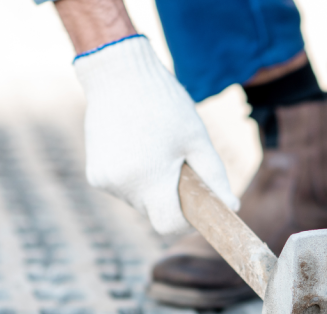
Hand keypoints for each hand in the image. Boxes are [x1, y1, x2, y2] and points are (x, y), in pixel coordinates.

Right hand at [73, 35, 236, 234]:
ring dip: (152, 187)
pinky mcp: (94, 175)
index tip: (195, 205)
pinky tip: (136, 149)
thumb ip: (215, 178)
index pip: (169, 225)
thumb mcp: (197, 139)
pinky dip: (134, 178)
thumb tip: (232, 206)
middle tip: (176, 164)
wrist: (118, 75)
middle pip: (154, 214)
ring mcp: (104, 181)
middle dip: (170, 199)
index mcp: (150, 178)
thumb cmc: (165, 104)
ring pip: (139, 202)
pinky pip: (123, 189)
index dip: (186, 221)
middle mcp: (122, 185)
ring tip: (154, 150)